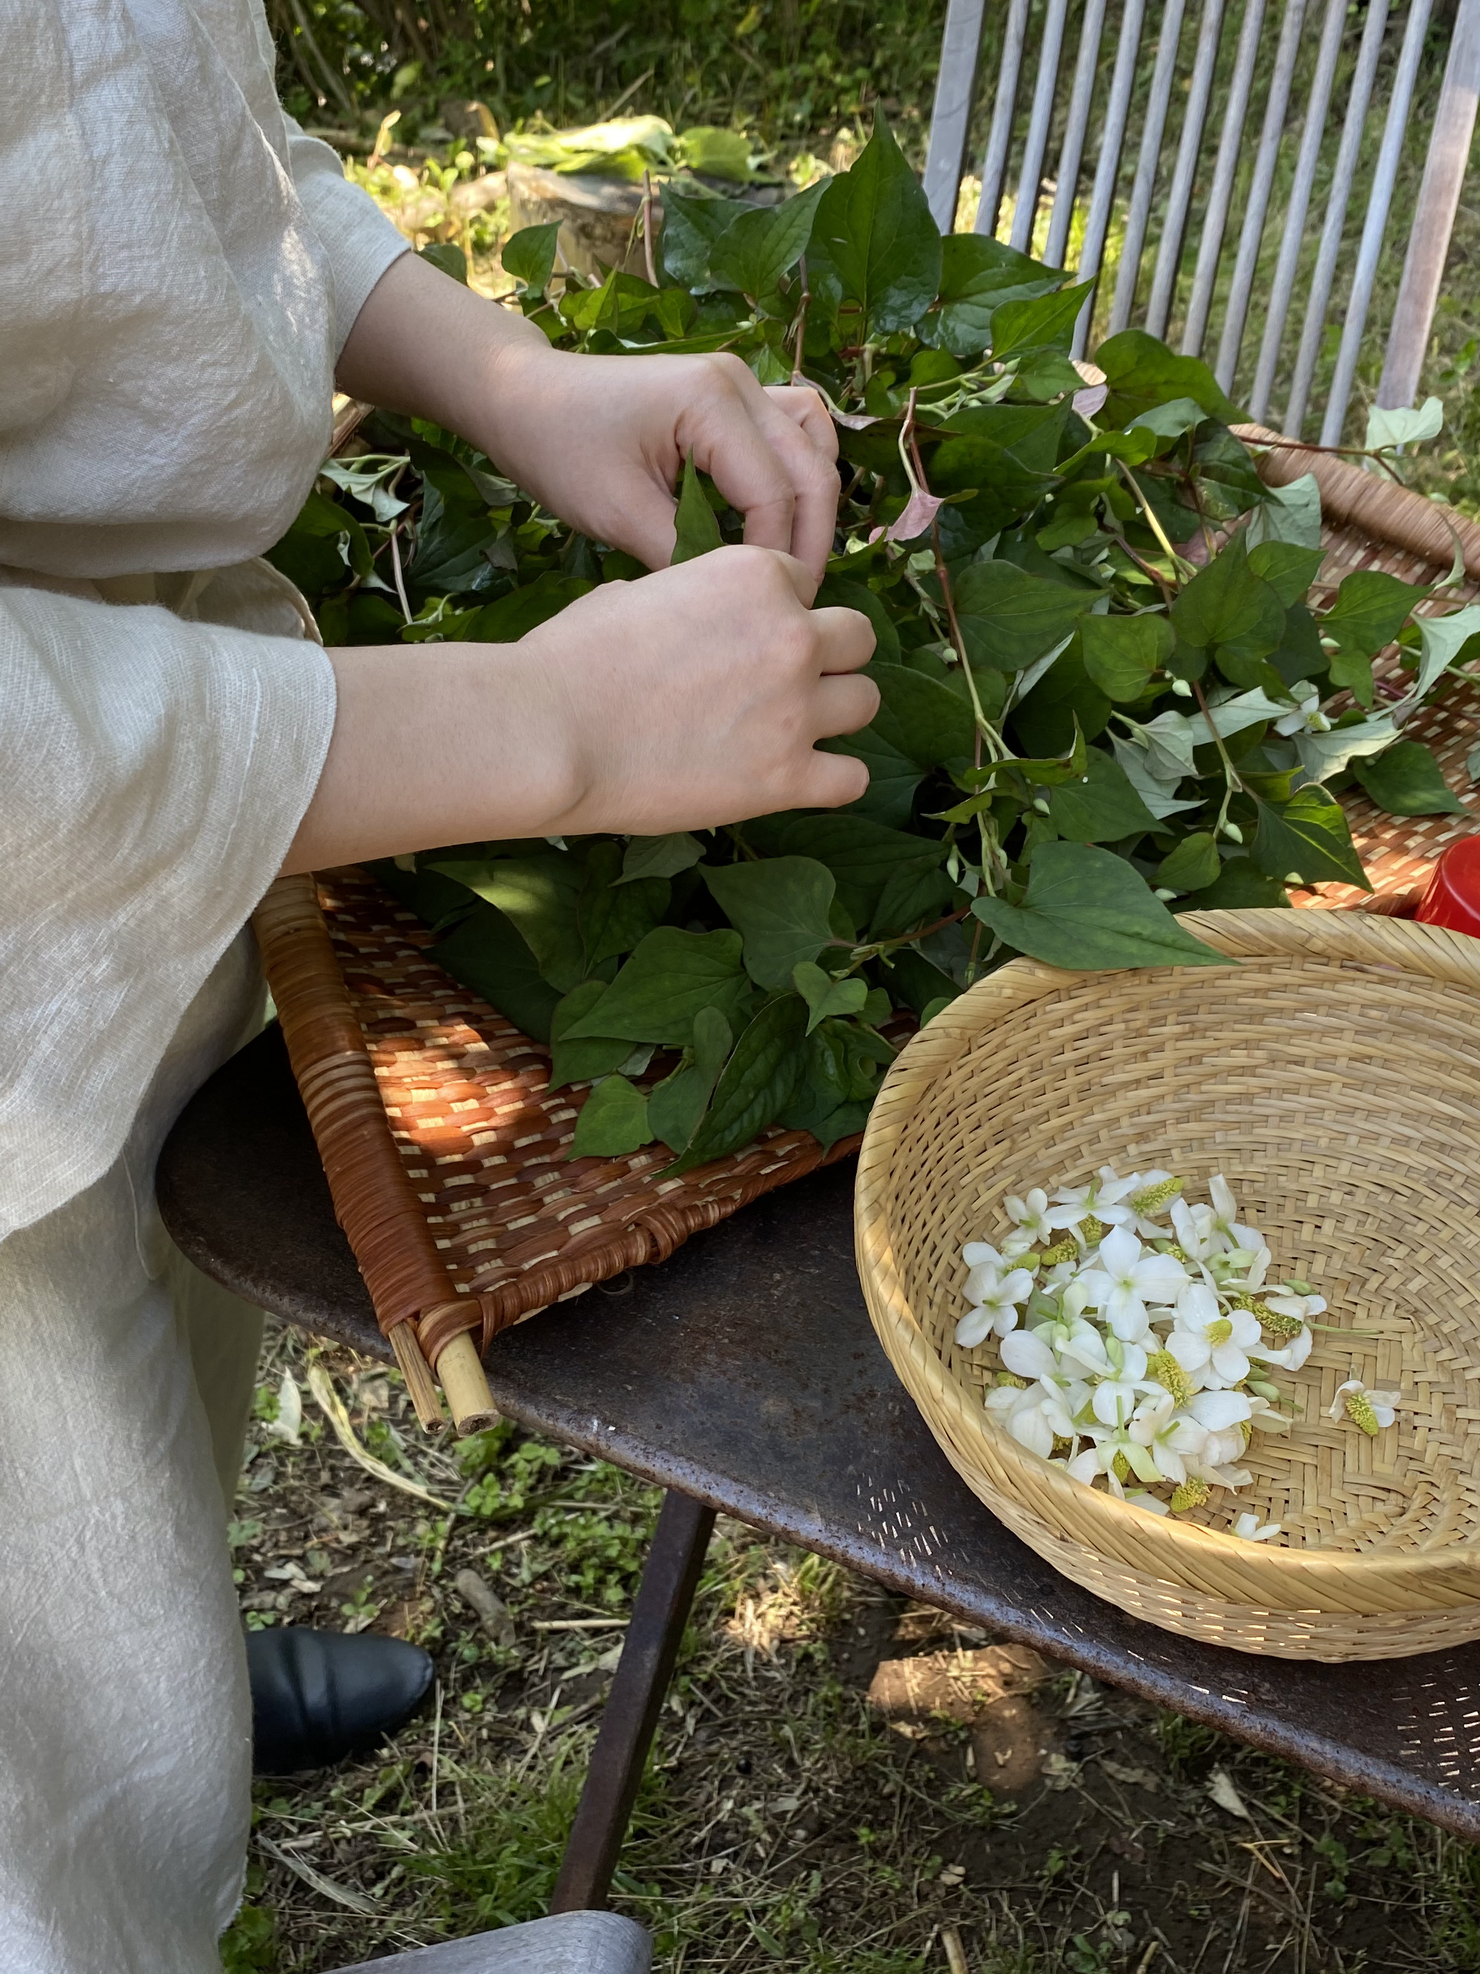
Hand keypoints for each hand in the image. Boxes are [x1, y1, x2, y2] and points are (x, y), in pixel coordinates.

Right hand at [283, 548, 877, 870]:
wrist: (550, 733)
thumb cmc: (570, 661)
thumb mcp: (632, 594)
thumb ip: (686, 598)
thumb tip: (685, 615)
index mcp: (754, 575)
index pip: (802, 585)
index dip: (776, 613)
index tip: (744, 641)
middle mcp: (790, 633)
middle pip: (856, 637)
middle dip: (825, 657)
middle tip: (780, 685)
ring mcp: (796, 708)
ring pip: (866, 701)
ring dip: (834, 714)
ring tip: (787, 733)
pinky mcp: (788, 778)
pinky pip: (851, 778)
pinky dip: (832, 779)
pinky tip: (797, 780)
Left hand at [473, 343, 840, 579]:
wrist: (524, 398)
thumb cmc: (559, 448)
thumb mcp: (618, 512)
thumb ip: (683, 555)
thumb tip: (733, 601)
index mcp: (712, 401)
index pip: (774, 494)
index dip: (776, 559)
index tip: (765, 613)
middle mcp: (739, 383)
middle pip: (812, 469)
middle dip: (810, 541)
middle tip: (796, 602)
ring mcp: (740, 385)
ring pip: (814, 444)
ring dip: (812, 504)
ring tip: (791, 561)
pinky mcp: (731, 398)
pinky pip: (792, 434)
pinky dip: (795, 476)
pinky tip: (775, 520)